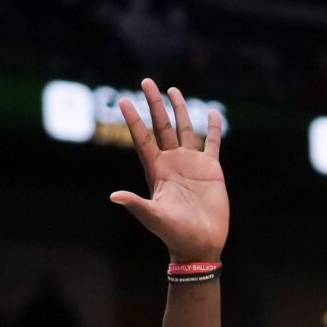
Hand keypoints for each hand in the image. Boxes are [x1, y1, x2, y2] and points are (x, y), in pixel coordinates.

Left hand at [110, 80, 227, 261]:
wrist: (200, 244)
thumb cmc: (174, 234)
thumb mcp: (153, 218)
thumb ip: (136, 205)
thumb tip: (114, 196)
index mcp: (156, 170)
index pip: (142, 139)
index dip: (133, 120)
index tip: (123, 100)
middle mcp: (172, 162)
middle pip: (161, 126)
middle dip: (154, 104)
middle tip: (147, 81)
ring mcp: (191, 164)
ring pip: (184, 129)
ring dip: (179, 110)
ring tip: (173, 90)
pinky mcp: (211, 169)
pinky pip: (211, 143)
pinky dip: (212, 128)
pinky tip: (211, 112)